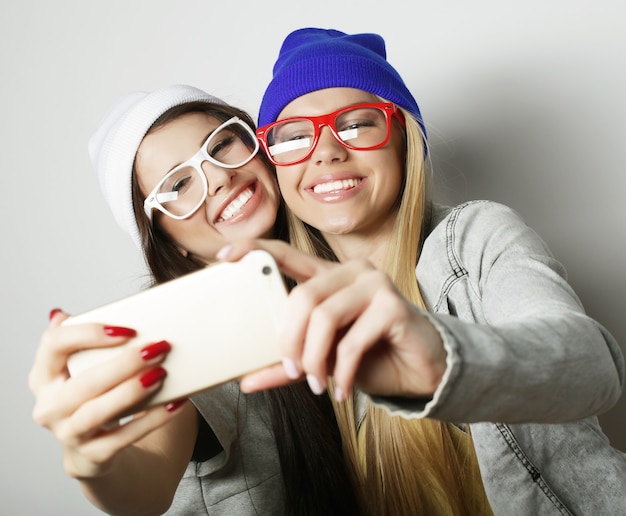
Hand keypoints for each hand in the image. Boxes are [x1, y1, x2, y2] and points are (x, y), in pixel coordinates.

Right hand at [28, 309, 186, 478]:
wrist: (96, 448)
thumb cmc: (95, 395)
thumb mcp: (85, 367)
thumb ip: (85, 341)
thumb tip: (65, 313)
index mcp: (44, 375)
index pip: (54, 345)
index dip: (88, 334)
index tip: (127, 330)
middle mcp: (50, 406)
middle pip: (83, 382)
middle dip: (124, 364)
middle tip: (159, 347)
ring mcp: (68, 433)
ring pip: (98, 412)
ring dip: (133, 391)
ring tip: (162, 373)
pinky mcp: (92, 456)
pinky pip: (124, 438)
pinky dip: (152, 419)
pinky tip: (175, 403)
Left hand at [218, 240, 446, 401]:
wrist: (421, 369)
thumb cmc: (372, 356)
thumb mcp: (324, 359)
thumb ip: (290, 364)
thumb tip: (246, 381)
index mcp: (330, 276)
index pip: (287, 254)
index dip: (256, 250)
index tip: (225, 257)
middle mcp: (352, 271)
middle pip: (303, 296)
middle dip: (290, 339)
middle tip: (294, 370)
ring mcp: (375, 284)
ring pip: (325, 316)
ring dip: (314, 358)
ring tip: (317, 384)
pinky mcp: (394, 306)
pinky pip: (352, 341)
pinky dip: (342, 371)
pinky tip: (341, 389)